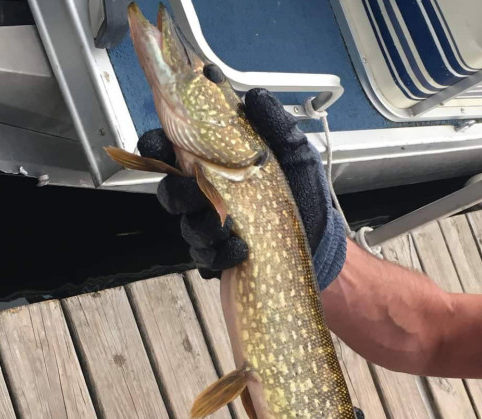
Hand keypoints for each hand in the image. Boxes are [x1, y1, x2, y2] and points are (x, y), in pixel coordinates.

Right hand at [143, 88, 346, 289]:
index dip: (158, 146)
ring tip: (229, 226)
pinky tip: (241, 248)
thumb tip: (255, 97)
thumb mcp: (296, 154)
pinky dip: (221, 253)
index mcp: (218, 166)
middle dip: (179, 193)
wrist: (323, 239)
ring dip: (203, 226)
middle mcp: (209, 196)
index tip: (161, 144)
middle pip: (170, 192)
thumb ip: (276, 125)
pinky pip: (206, 258)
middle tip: (200, 193)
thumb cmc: (306, 194)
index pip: (174, 151)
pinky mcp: (221, 257)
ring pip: (186, 227)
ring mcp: (212, 229)